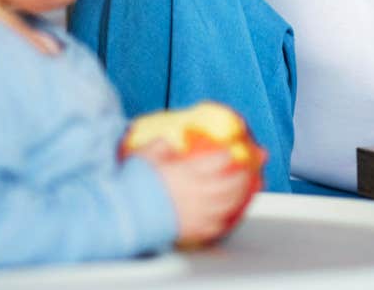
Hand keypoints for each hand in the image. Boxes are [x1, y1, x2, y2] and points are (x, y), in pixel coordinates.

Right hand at [134, 142, 252, 246]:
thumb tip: (167, 142)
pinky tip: (224, 217)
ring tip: (242, 192)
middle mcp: (199, 192)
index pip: (218, 161)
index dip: (227, 155)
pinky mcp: (193, 230)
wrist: (127, 216)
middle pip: (230, 184)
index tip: (230, 153)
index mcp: (189, 172)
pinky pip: (215, 225)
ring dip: (238, 197)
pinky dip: (223, 219)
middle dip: (241, 177)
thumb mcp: (144, 157)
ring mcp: (198, 212)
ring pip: (228, 205)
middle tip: (247, 172)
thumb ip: (160, 147)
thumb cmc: (134, 185)